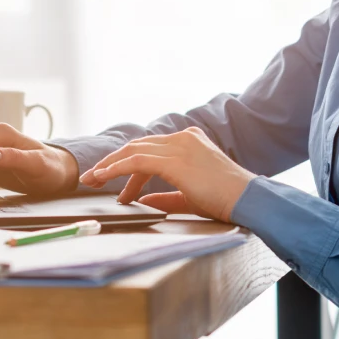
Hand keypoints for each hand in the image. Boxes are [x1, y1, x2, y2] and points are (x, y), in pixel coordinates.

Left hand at [79, 127, 254, 222]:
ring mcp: (179, 146)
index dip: (129, 168)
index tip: (116, 187)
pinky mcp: (174, 160)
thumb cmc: (225, 200)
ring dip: (109, 166)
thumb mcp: (191, 196)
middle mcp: (183, 138)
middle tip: (93, 179)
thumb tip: (144, 199)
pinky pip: (137, 161)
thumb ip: (167, 196)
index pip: (151, 151)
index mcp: (190, 141)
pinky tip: (104, 178)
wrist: (246, 199)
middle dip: (113, 163)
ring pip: (133, 151)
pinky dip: (117, 169)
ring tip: (92, 180)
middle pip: (138, 147)